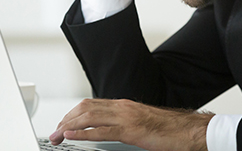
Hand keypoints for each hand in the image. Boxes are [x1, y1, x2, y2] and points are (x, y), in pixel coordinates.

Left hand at [49, 98, 213, 150]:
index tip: (61, 124)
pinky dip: (84, 133)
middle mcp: (122, 107)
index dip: (72, 114)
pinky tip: (72, 136)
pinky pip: (102, 131)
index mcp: (123, 105)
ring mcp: (126, 118)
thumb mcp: (139, 122)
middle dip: (66, 120)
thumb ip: (123, 123)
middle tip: (54, 133)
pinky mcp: (131, 131)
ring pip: (90, 117)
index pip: (90, 104)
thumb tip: (107, 130)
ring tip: (58, 136)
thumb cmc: (167, 129)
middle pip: (85, 109)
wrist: (187, 130)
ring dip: (69, 127)